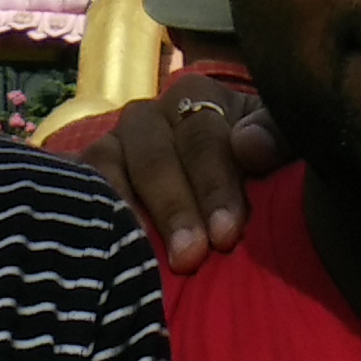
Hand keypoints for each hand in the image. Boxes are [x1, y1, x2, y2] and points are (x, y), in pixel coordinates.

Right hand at [82, 72, 290, 272]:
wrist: (223, 197)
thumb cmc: (260, 171)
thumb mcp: (283, 149)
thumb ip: (279, 138)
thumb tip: (249, 146)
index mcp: (199, 100)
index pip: (202, 138)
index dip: (214, 187)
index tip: (226, 235)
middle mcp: (150, 117)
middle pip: (155, 156)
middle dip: (174, 208)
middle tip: (189, 258)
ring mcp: (112, 145)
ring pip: (108, 168)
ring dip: (127, 214)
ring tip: (142, 259)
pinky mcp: (86, 176)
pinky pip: (78, 188)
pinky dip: (86, 214)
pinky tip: (98, 248)